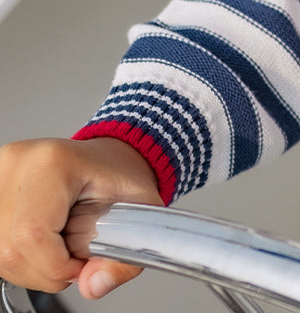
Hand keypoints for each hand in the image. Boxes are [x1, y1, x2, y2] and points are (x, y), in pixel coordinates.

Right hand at [0, 137, 162, 299]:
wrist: (105, 158)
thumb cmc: (118, 176)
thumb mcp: (140, 208)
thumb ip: (123, 255)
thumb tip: (93, 286)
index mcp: (52, 162)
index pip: (33, 234)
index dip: (57, 264)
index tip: (83, 265)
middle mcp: (15, 166)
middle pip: (13, 251)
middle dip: (48, 270)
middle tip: (77, 256)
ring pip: (1, 257)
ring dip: (33, 268)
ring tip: (62, 245)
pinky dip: (22, 260)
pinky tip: (44, 243)